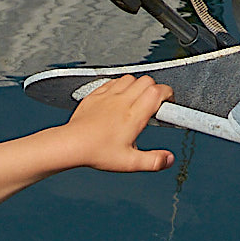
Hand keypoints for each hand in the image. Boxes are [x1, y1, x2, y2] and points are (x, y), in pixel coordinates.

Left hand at [56, 74, 174, 172]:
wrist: (70, 144)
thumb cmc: (97, 152)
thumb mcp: (129, 162)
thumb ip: (152, 161)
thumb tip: (169, 160)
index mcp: (134, 115)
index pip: (158, 92)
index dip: (167, 94)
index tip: (168, 103)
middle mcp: (122, 101)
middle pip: (146, 81)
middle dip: (155, 89)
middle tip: (153, 103)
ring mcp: (107, 96)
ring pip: (130, 78)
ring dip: (137, 86)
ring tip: (136, 101)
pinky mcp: (95, 95)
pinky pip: (112, 81)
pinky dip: (120, 86)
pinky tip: (118, 98)